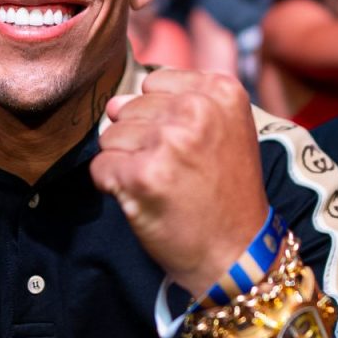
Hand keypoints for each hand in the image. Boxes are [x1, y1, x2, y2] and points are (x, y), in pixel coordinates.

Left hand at [91, 70, 268, 295]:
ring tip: (162, 186)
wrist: (238, 252)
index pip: (153, 84)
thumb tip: (114, 102)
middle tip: (175, 172)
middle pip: (128, 109)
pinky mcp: (143, 174)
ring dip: (125, 164)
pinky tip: (144, 200)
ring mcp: (169, 141)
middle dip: (139, 142)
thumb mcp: (221, 131)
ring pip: (110, 137)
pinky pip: (100, 167)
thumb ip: (172, 105)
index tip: (185, 147)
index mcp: (220, 91)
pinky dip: (112, 187)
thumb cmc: (225, 193)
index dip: (159, 118)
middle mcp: (196, 109)